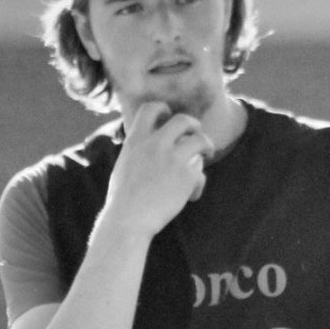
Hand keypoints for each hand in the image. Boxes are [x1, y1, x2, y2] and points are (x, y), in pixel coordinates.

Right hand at [106, 99, 210, 237]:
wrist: (129, 220)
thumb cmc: (122, 199)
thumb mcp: (124, 165)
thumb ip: (138, 151)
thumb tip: (146, 145)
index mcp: (137, 140)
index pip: (151, 109)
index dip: (163, 109)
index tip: (168, 115)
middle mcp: (156, 144)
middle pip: (183, 120)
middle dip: (193, 125)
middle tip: (196, 133)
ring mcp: (173, 159)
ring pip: (201, 140)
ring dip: (206, 146)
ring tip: (207, 153)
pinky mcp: (187, 176)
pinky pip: (200, 173)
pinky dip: (198, 184)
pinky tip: (192, 196)